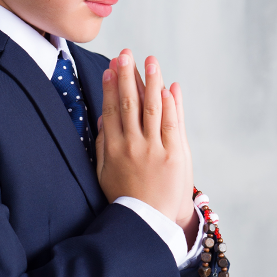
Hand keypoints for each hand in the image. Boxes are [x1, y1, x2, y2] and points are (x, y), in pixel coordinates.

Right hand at [95, 49, 195, 237]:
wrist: (150, 222)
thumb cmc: (126, 197)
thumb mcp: (104, 173)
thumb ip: (102, 145)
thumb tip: (103, 117)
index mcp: (113, 149)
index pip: (112, 110)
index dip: (111, 87)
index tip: (110, 68)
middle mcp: (132, 146)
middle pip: (129, 104)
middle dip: (127, 76)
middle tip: (125, 53)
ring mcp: (154, 150)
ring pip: (151, 108)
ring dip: (151, 81)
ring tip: (150, 60)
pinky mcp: (174, 156)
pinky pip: (171, 125)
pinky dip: (170, 104)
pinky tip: (168, 87)